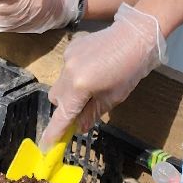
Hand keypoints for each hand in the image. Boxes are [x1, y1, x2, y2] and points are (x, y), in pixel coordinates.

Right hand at [38, 2, 163, 145]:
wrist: (135, 35)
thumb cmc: (130, 70)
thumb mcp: (114, 97)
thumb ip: (93, 113)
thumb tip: (80, 126)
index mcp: (80, 87)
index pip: (63, 115)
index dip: (54, 133)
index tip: (46, 147)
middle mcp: (68, 72)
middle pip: (56, 99)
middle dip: (66, 108)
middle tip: (84, 109)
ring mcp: (67, 58)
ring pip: (60, 84)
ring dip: (71, 91)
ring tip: (95, 84)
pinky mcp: (70, 48)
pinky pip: (67, 69)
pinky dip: (75, 76)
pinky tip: (94, 69)